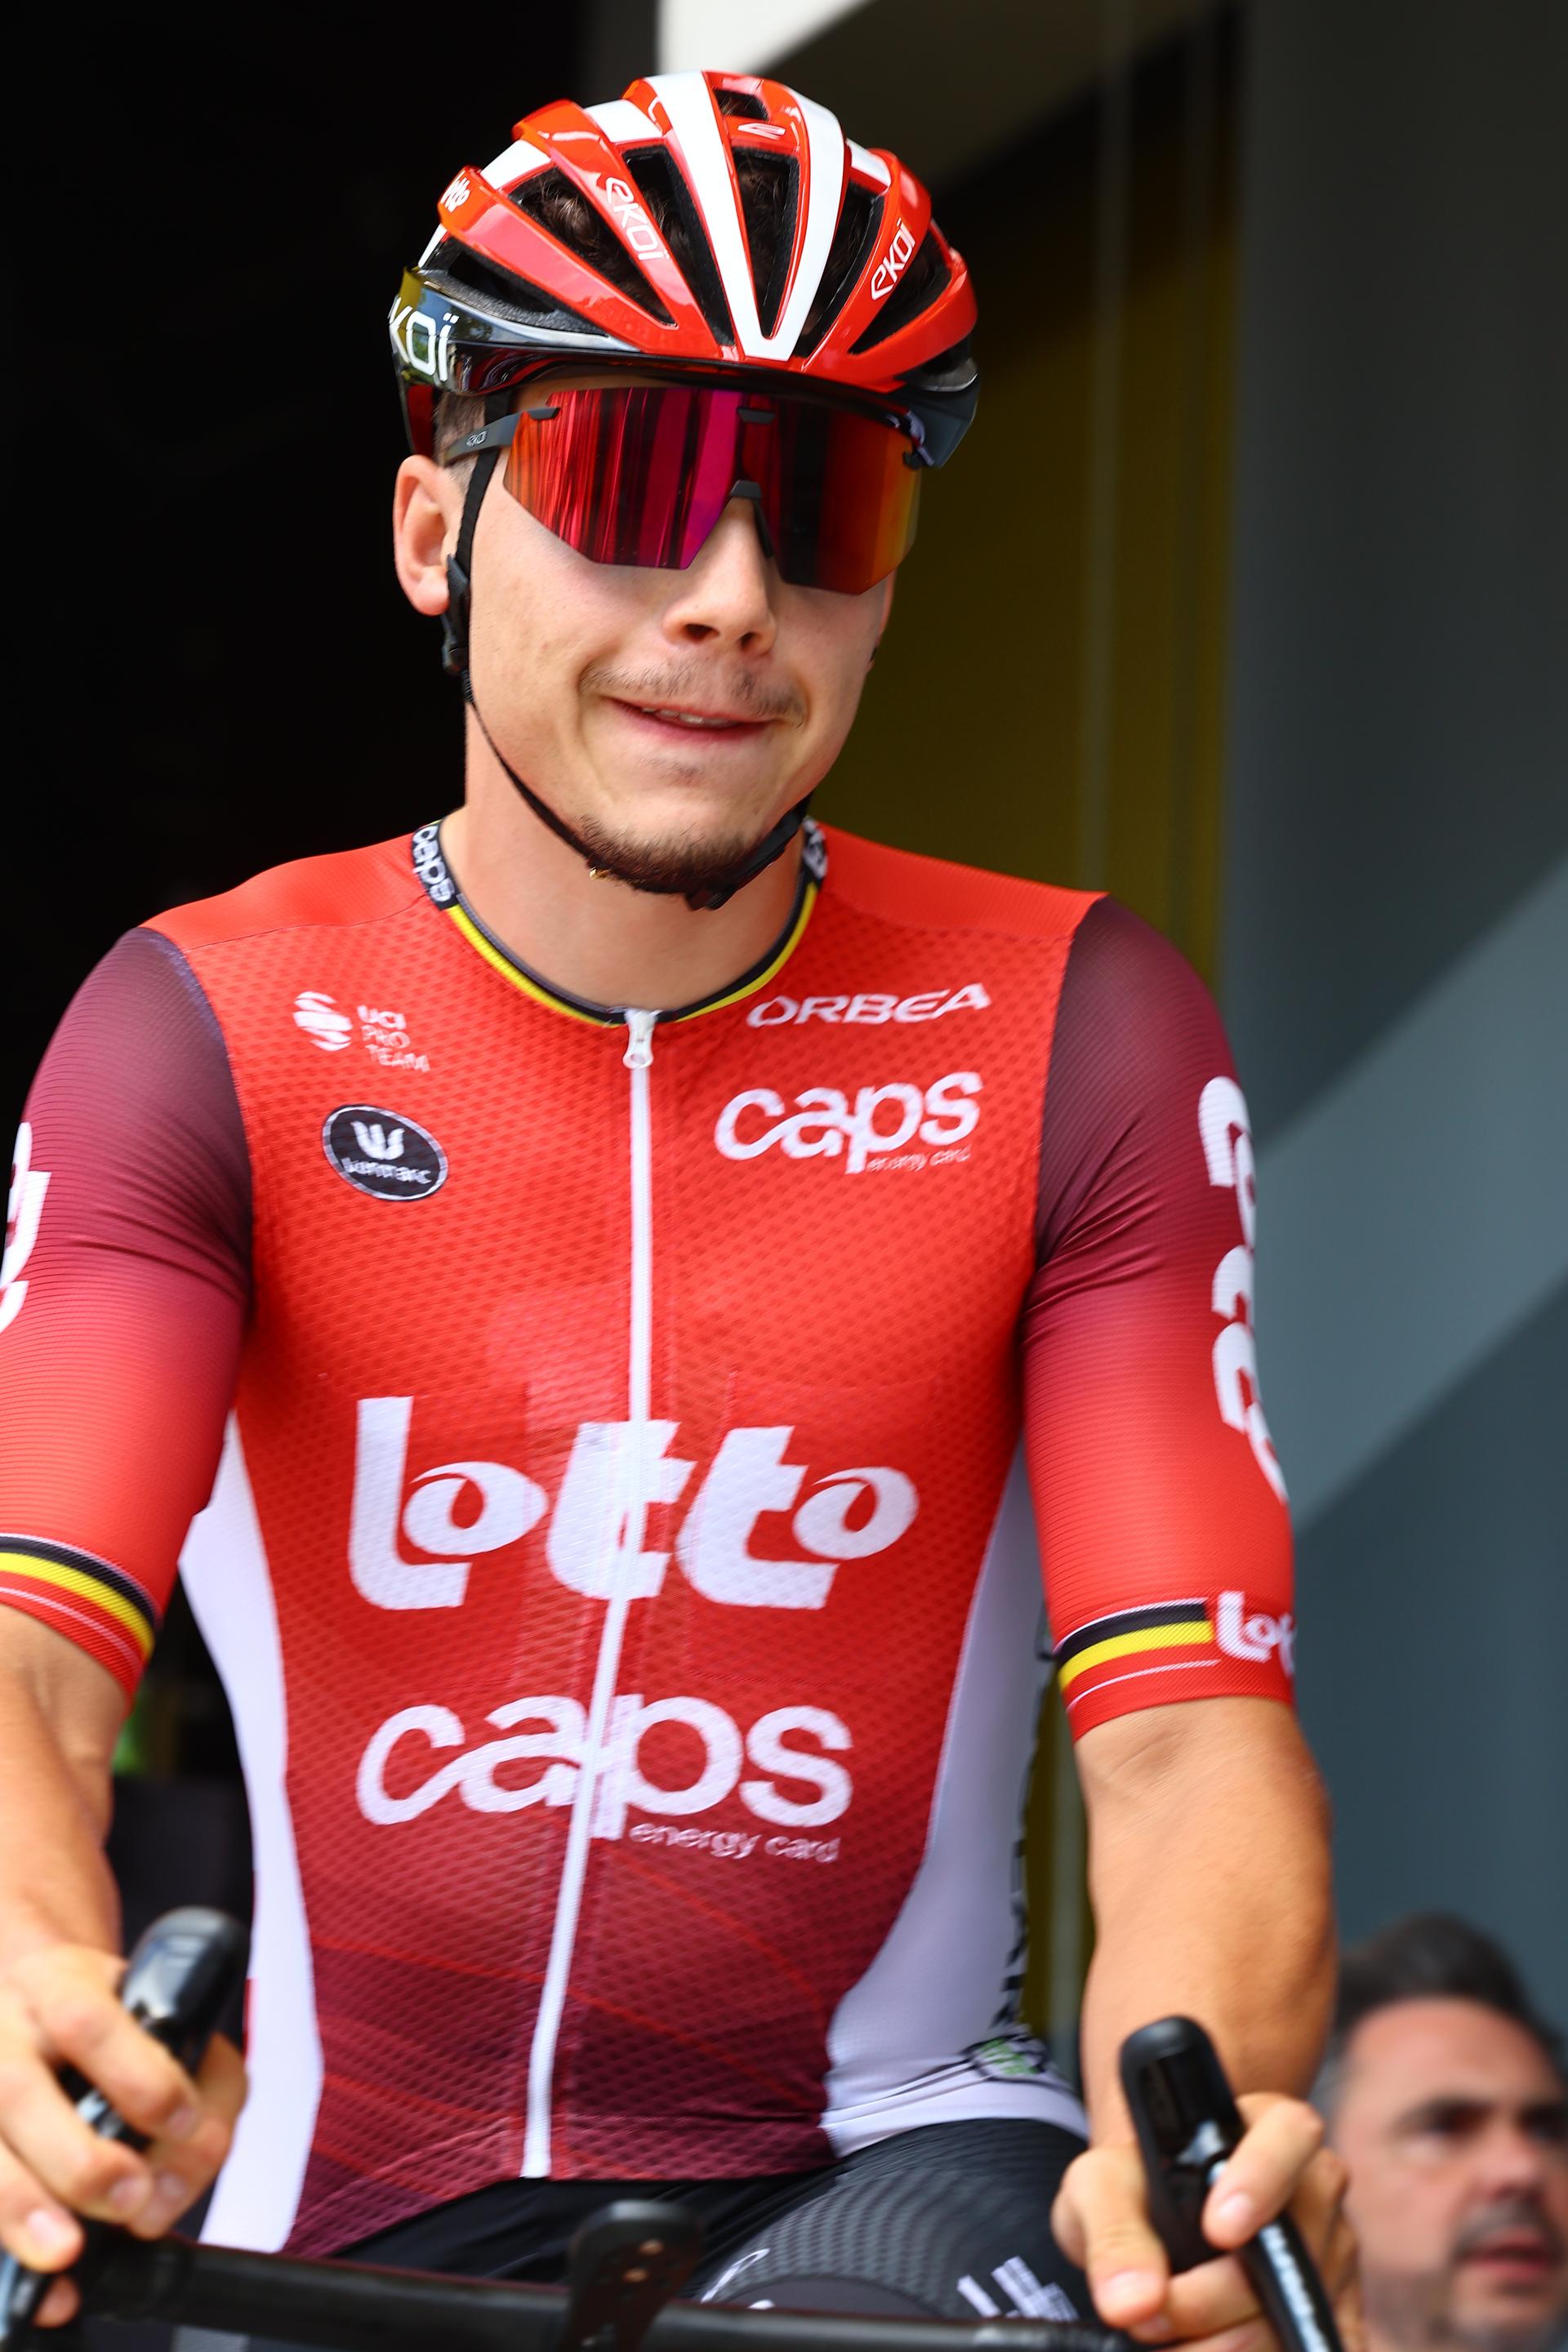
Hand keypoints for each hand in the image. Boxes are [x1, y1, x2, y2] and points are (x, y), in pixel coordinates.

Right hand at [0, 1941, 245, 2328]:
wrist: (30, 2005)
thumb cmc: (111, 2023)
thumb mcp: (173, 2021)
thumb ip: (208, 2086)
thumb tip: (185, 2169)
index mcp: (61, 1987)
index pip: (89, 2020)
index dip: (137, 2076)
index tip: (178, 2120)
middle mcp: (1, 2034)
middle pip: (16, 2092)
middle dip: (78, 2158)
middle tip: (130, 2197)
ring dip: (20, 2208)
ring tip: (64, 2252)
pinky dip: (0, 2252)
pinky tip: (40, 2288)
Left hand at [1053, 2092, 1361, 2350]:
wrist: (1158, 2231)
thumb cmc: (1137, 2192)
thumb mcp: (1104, 2188)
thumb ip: (1112, 2234)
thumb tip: (1133, 2302)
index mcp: (1266, 2126)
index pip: (1290, 2133)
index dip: (1262, 2177)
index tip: (1217, 2231)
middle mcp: (1313, 2188)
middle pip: (1290, 2249)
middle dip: (1214, 2300)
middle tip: (1151, 2320)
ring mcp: (1334, 2254)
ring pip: (1296, 2312)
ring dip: (1228, 2345)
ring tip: (1170, 2343)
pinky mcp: (1339, 2312)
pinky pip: (1323, 2345)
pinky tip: (1212, 2351)